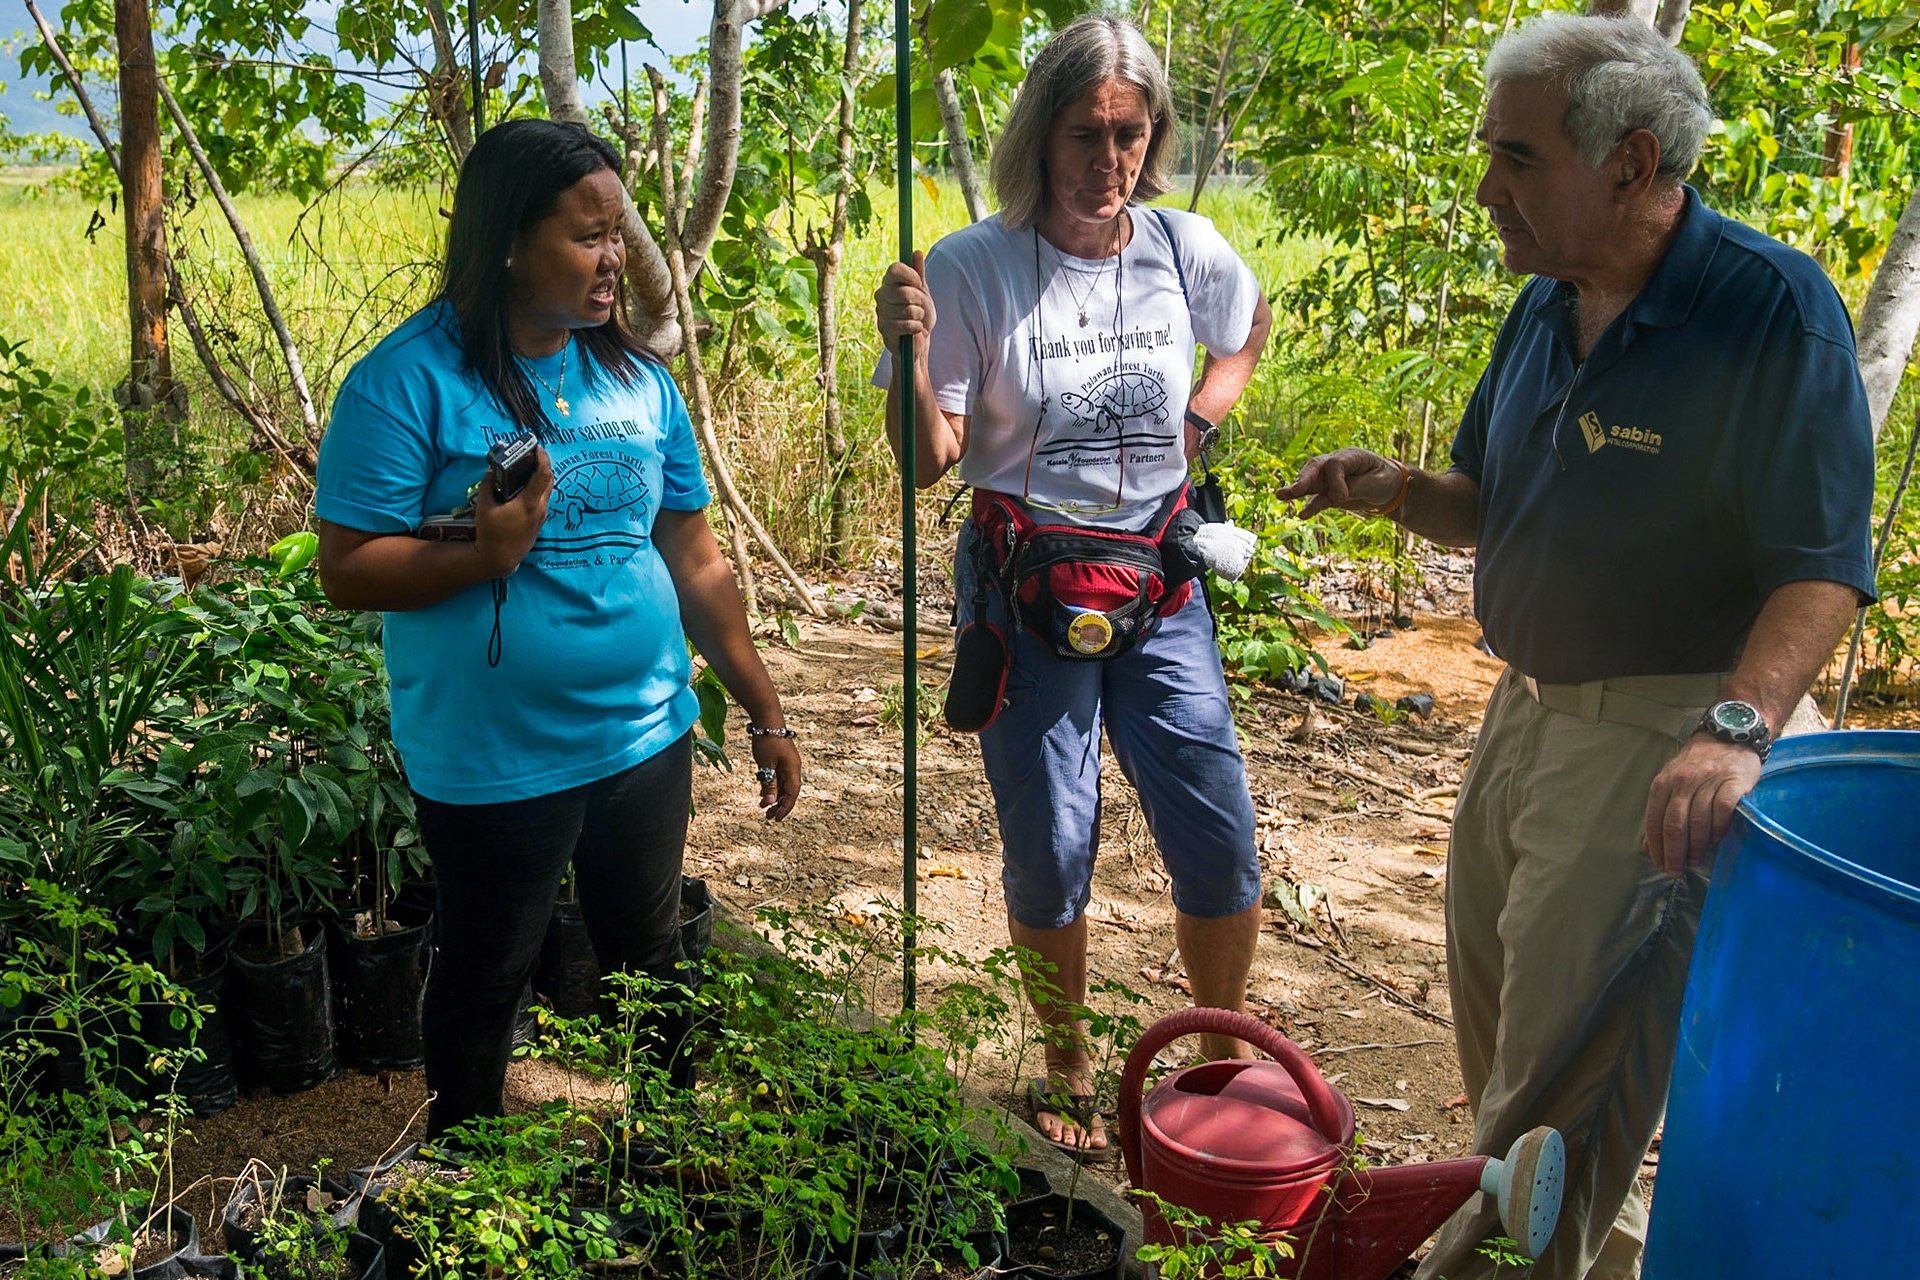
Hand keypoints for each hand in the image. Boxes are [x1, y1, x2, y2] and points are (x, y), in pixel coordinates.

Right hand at [473, 448, 553, 577]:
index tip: (537, 447)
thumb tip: (492, 471)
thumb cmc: (491, 534)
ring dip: (542, 475)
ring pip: (548, 489)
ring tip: (528, 466)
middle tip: (532, 453)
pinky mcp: (539, 521)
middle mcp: (540, 508)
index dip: (543, 458)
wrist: (500, 558)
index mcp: (529, 503)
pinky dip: (539, 487)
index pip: (544, 474)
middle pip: (550, 479)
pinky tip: (526, 484)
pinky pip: (544, 498)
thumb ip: (488, 485)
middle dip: (543, 463)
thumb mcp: (484, 506)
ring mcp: (542, 515)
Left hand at [751, 731, 801, 819]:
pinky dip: (772, 787)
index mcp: (792, 770)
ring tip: (764, 807)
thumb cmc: (767, 740)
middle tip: (768, 816)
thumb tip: (769, 803)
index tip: (775, 818)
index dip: (785, 808)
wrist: (767, 719)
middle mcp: (793, 768)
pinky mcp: (781, 760)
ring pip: (784, 786)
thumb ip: (769, 784)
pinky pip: (779, 778)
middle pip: (789, 792)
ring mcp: (788, 764)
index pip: (792, 794)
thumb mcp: (766, 764)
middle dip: (779, 805)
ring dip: (775, 797)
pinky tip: (763, 793)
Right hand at [874, 251, 934, 353]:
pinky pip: (906, 324)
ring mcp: (881, 312)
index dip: (910, 275)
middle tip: (920, 307)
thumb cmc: (920, 314)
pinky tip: (915, 329)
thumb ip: (919, 273)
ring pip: (908, 309)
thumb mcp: (923, 291)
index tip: (919, 283)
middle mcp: (881, 295)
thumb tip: (917, 252)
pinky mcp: (884, 329)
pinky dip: (916, 327)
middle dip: (919, 301)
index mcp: (889, 282)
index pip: (895, 269)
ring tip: (916, 319)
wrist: (918, 340)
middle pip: (904, 292)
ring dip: (919, 316)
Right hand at [1277, 448, 1406, 517]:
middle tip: (1297, 489)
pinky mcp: (1328, 493)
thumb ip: (1355, 487)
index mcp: (1350, 456)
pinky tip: (1302, 515)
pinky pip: (1317, 499)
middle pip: (1316, 467)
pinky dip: (1310, 506)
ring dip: (1296, 489)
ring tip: (1280, 495)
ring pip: (1311, 482)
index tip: (1343, 497)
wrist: (1389, 488)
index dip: (1336, 480)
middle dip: (1305, 478)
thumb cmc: (1385, 479)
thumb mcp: (1376, 482)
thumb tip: (1336, 497)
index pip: (1335, 463)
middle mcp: (1336, 464)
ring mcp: (1330, 479)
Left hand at [1643, 734, 1763, 876]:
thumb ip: (1661, 812)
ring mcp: (1708, 780)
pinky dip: (1718, 829)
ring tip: (1695, 859)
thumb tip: (1649, 845)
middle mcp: (1683, 781)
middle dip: (1674, 853)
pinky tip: (1716, 838)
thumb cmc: (1697, 765)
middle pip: (1675, 825)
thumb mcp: (1672, 782)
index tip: (1661, 866)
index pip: (1655, 821)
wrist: (1728, 736)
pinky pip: (1723, 811)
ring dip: (1696, 846)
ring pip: (1698, 821)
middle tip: (1677, 871)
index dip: (1657, 848)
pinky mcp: (1733, 782)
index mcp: (1663, 783)